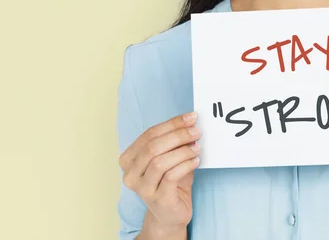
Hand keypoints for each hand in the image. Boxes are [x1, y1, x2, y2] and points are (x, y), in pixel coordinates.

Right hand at [118, 112, 201, 229]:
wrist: (171, 212)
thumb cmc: (170, 180)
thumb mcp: (169, 156)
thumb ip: (174, 141)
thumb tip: (190, 122)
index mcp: (129, 159)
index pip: (149, 134)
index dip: (172, 124)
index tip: (191, 117)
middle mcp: (130, 174)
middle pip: (153, 147)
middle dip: (178, 135)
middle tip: (196, 131)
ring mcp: (142, 188)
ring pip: (160, 162)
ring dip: (182, 151)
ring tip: (197, 147)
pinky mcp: (157, 199)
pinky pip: (171, 176)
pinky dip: (185, 165)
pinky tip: (195, 161)